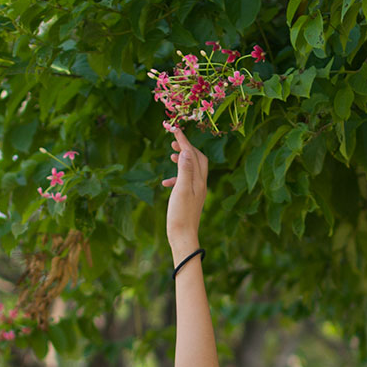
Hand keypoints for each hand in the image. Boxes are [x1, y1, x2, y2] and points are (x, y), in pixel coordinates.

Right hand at [161, 126, 207, 251]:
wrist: (183, 237)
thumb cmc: (181, 215)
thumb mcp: (181, 190)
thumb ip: (185, 170)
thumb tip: (187, 151)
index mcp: (199, 179)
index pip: (193, 154)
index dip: (184, 141)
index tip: (175, 129)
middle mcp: (201, 184)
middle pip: (197, 159)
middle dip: (187, 148)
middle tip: (174, 142)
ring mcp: (196, 192)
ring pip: (192, 169)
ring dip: (183, 160)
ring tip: (171, 157)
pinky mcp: (190, 199)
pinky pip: (185, 182)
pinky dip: (176, 177)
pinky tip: (165, 183)